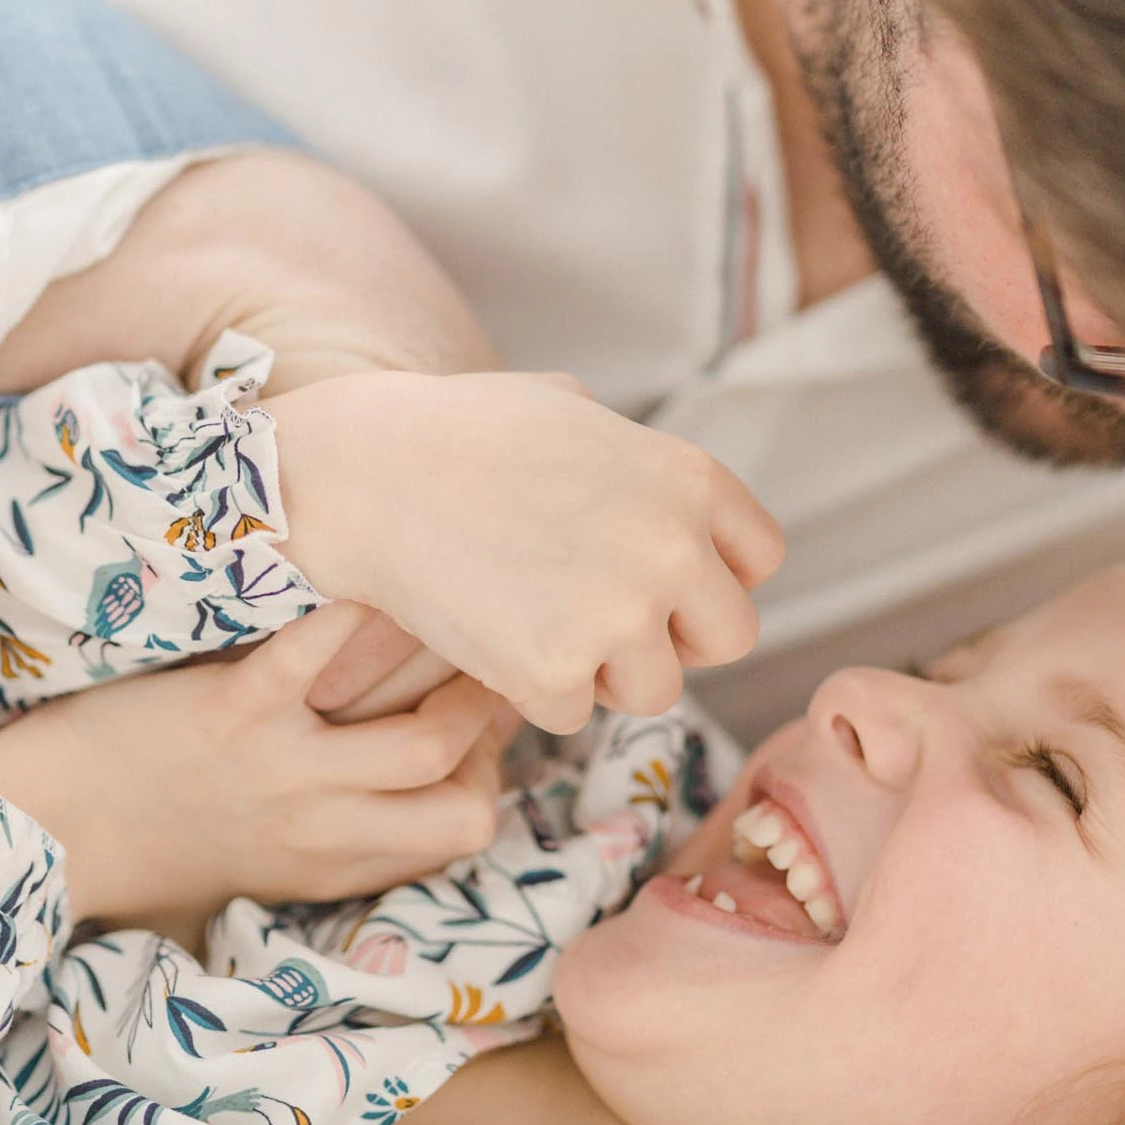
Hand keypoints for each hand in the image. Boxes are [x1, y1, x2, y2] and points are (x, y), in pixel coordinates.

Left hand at [0, 604, 510, 940]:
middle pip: (466, 797)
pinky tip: (369, 569)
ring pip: (424, 734)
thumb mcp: (266, 864)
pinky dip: (357, 605)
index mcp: (333, 866)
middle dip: (490, 725)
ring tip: (443, 612)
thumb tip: (416, 778)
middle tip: (476, 657)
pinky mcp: (236, 711)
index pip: (462, 831)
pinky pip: (322, 652)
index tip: (471, 722)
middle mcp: (322, 829)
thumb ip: (343, 834)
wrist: (45, 834)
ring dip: (451, 671)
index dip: (486, 774)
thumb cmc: (153, 839)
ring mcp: (284, 771)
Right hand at [267, 371, 783, 732]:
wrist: (364, 474)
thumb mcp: (569, 411)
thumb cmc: (454, 433)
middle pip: (729, 637)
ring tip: (533, 617)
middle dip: (671, 637)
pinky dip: (531, 691)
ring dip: (602, 672)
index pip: (759, 559)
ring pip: (655, 691)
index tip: (653, 576)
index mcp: (689, 478)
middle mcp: (672, 548)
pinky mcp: (555, 674)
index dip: (706, 575)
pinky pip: (573, 714)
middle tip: (598, 615)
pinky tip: (488, 632)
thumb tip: (659, 503)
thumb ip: (633, 458)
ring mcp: (618, 617)